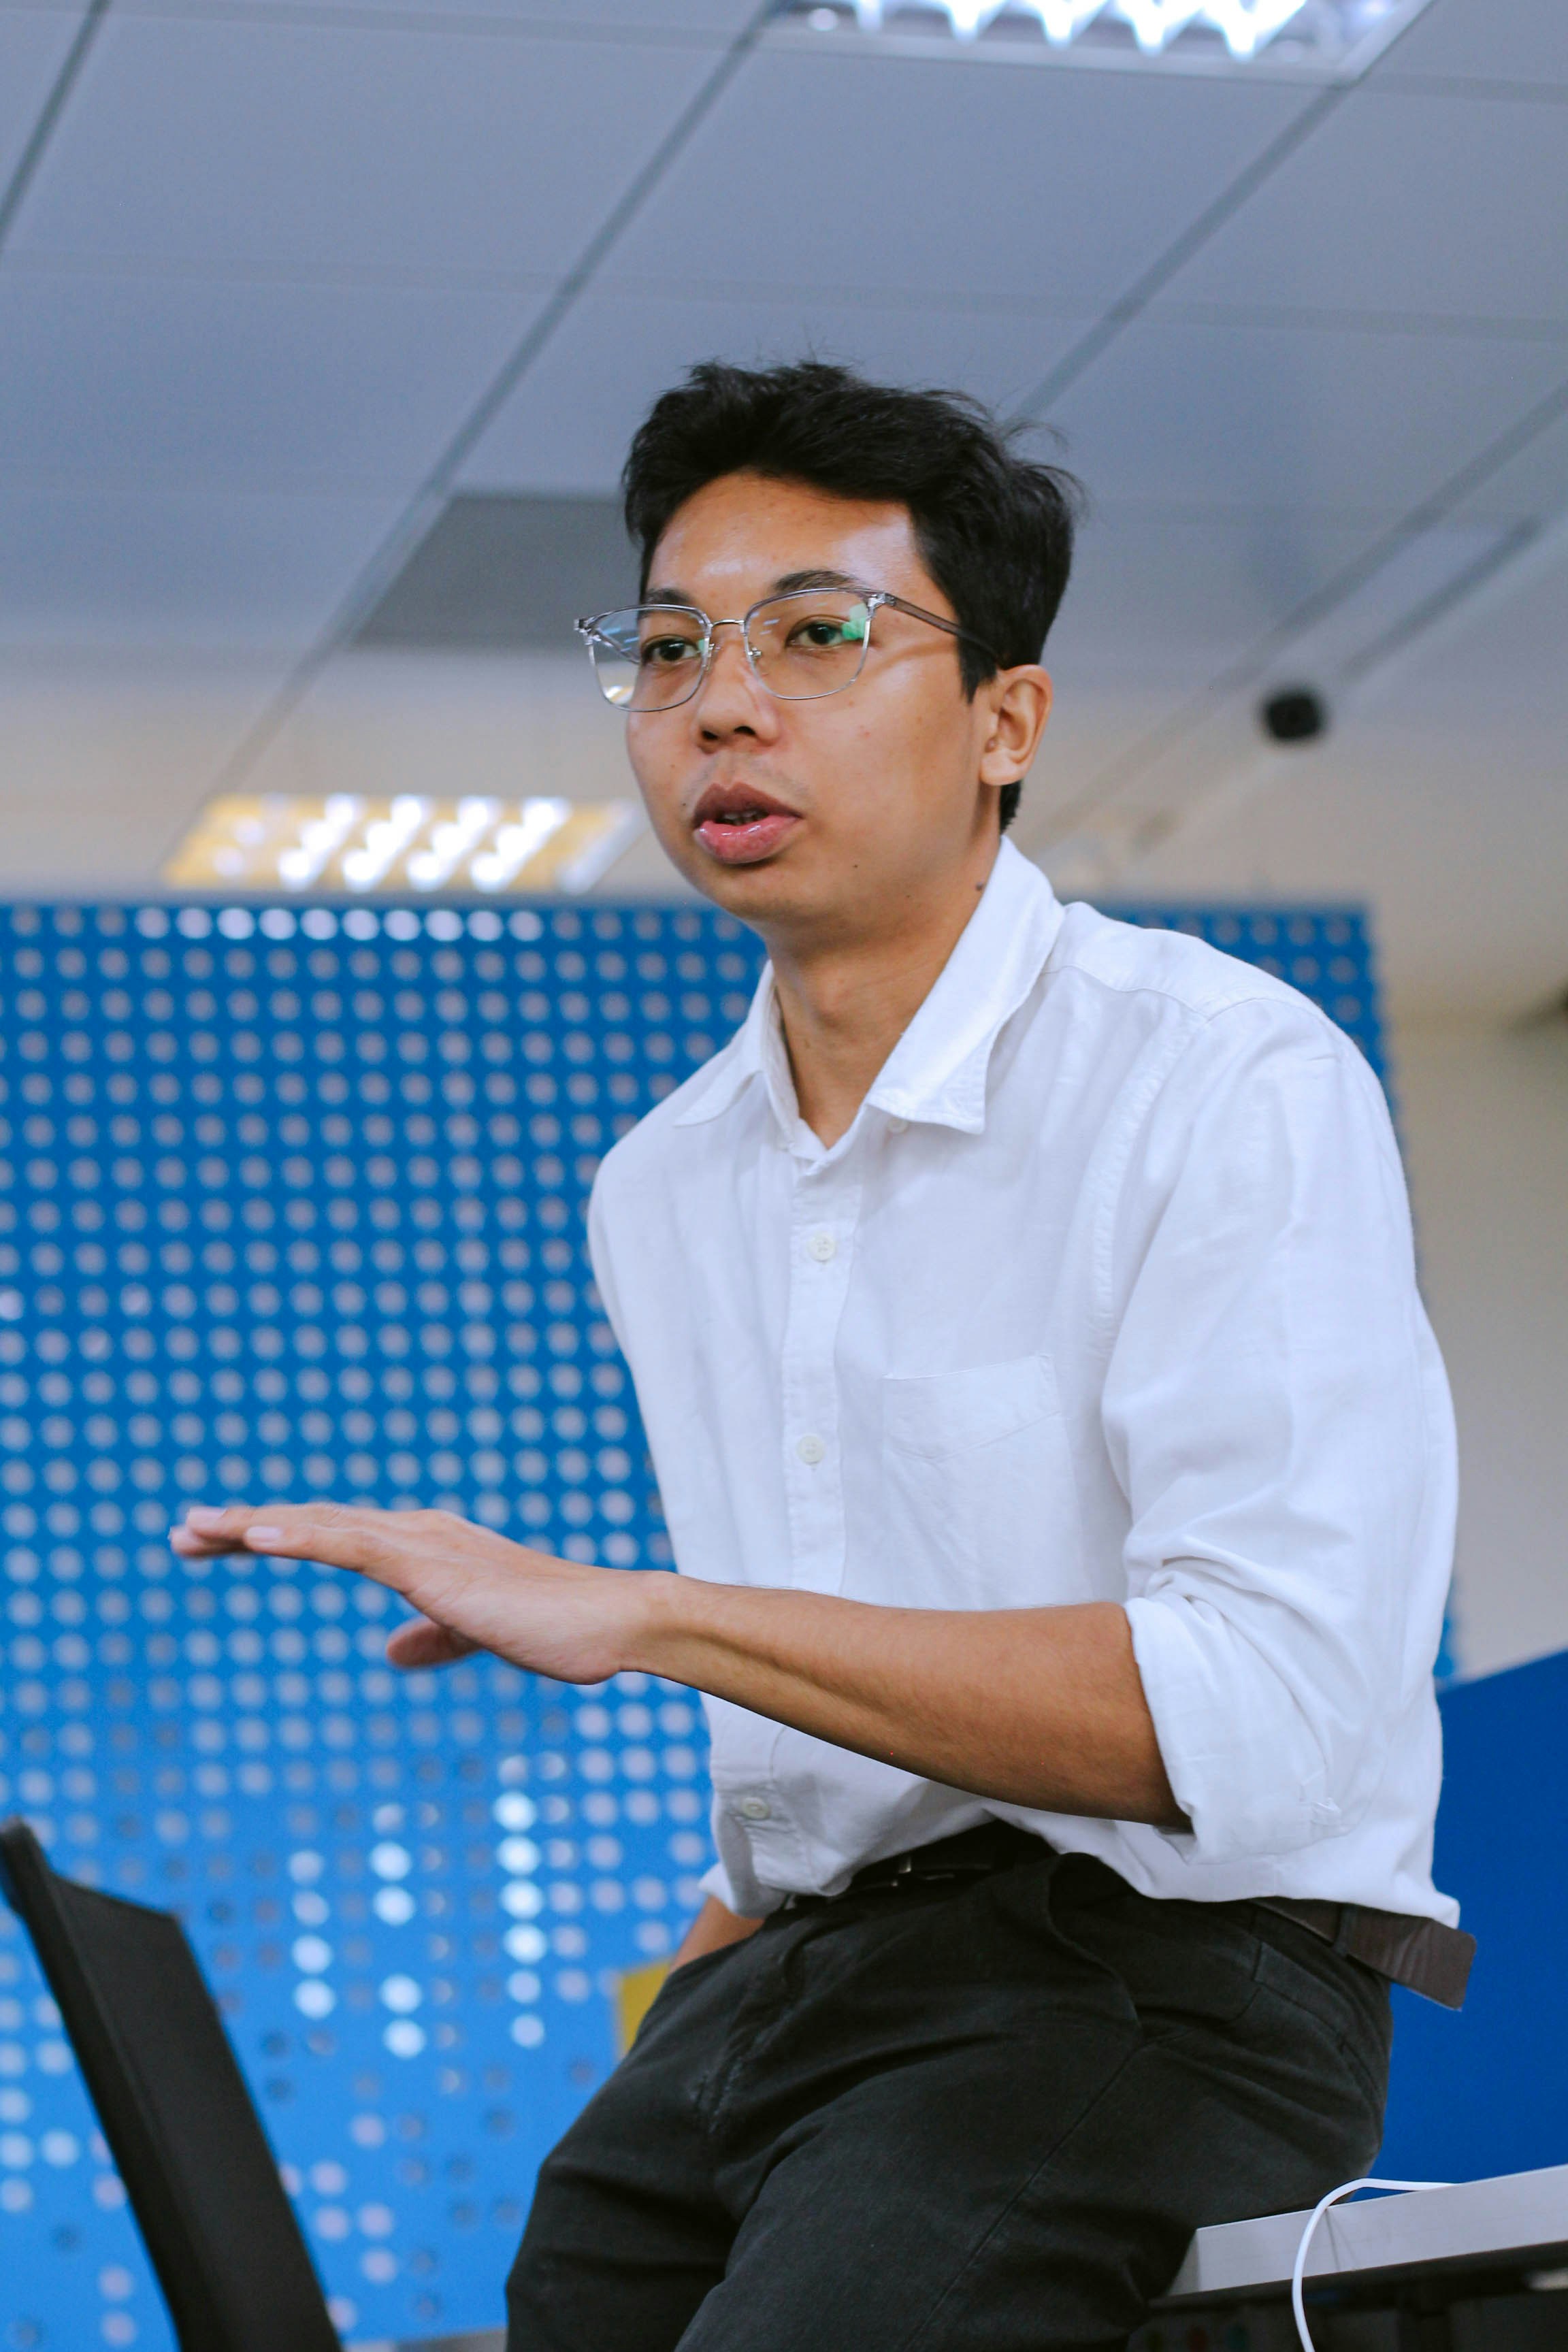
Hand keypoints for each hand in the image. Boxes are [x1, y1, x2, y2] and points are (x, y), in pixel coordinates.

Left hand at [170, 1503, 659, 1682]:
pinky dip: (300, 1536)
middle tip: (181, 1536)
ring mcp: (423, 1544)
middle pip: (313, 1524)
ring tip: (196, 1530)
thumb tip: (392, 1652)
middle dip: (244, 1528)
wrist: (614, 1623)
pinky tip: (256, 1537)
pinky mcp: (432, 1564)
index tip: (218, 1543)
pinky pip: (352, 1546)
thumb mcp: (479, 1633)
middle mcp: (417, 1533)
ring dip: (255, 1526)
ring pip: (322, 1527)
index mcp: (425, 1548)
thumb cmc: (559, 1629)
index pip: (333, 1537)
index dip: (274, 1536)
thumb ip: (435, 1637)